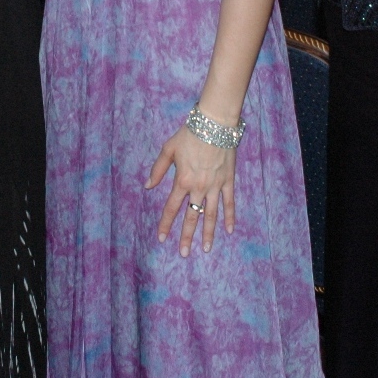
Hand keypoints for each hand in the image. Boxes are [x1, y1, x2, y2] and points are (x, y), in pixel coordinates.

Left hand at [145, 125, 236, 256]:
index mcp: (182, 180)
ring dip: (208, 234)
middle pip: (191, 217)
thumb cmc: (189, 134)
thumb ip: (158, 169)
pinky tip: (229, 231)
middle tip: (183, 254)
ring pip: (211, 215)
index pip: (172, 208)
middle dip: (186, 236)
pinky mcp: (228, 181)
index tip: (162, 239)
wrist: (215, 124)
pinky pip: (229, 203)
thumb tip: (148, 186)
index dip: (166, 224)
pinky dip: (229, 217)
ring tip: (205, 249)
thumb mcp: (168, 148)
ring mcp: (215, 186)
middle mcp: (199, 187)